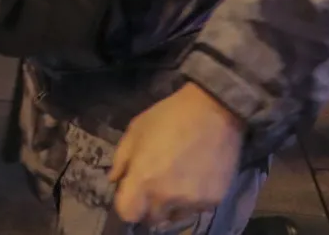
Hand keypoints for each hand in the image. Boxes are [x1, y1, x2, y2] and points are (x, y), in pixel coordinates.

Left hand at [107, 82, 243, 227]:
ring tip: (177, 181)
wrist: (213, 111)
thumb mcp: (135, 130)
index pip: (128, 213)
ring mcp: (192, 201)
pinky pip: (196, 208)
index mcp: (143, 179)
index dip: (127, 205)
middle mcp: (166, 197)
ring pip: (175, 216)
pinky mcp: (213, 201)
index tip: (131, 193)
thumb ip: (121, 159)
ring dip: (171, 205)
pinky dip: (193, 199)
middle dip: (149, 206)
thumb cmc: (169, 117)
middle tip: (155, 186)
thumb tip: (115, 180)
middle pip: (152, 218)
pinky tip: (195, 177)